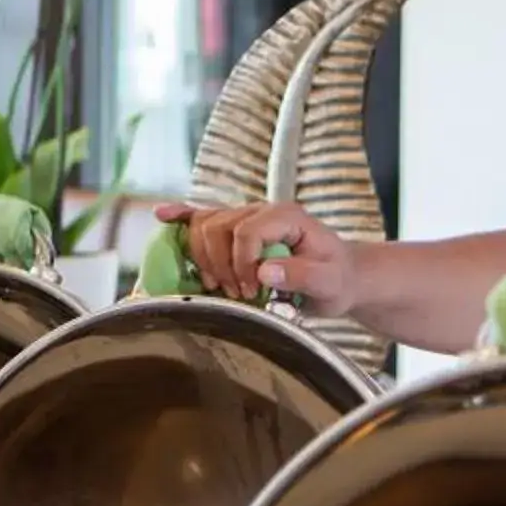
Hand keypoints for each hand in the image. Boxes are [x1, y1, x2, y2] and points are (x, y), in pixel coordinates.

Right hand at [149, 200, 359, 315]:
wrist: (342, 276)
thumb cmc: (337, 279)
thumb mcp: (329, 282)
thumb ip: (300, 275)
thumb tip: (264, 272)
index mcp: (287, 216)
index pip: (246, 230)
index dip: (240, 263)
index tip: (249, 291)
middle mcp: (263, 210)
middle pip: (218, 226)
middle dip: (220, 264)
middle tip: (238, 295)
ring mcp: (247, 218)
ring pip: (204, 225)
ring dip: (203, 258)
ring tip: (221, 287)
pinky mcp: (236, 230)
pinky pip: (202, 217)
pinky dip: (182, 218)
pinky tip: (162, 217)